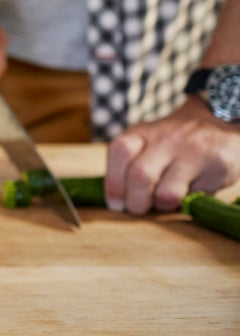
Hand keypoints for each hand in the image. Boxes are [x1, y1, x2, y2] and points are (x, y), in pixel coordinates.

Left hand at [105, 99, 239, 213]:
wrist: (221, 125)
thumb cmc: (174, 142)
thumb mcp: (147, 143)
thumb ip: (129, 165)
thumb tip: (116, 203)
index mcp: (142, 132)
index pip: (119, 152)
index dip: (113, 183)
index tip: (116, 203)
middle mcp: (166, 139)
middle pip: (140, 176)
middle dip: (135, 203)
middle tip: (138, 210)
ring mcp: (193, 151)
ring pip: (166, 193)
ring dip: (163, 206)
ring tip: (166, 199)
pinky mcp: (217, 165)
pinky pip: (195, 196)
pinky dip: (189, 201)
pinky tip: (191, 188)